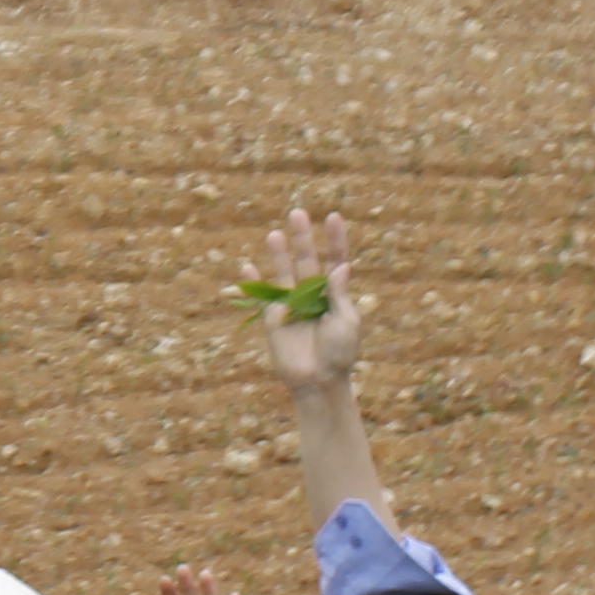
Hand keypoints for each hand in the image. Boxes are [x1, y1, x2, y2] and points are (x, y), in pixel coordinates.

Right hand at [252, 210, 361, 393]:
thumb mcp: (347, 322)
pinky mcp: (273, 318)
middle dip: (302, 237)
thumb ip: (340, 294)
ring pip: (284, 272)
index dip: (334, 239)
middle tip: (297, 213)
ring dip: (279, 254)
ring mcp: (291, 304)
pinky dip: (252, 283)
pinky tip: (247, 267)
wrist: (318, 381)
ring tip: (275, 234)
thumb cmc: (340, 353)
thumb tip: (341, 266)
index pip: (335, 259)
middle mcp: (312, 293)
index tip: (333, 217)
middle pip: (307, 259)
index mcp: (334, 293)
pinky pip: (261, 297)